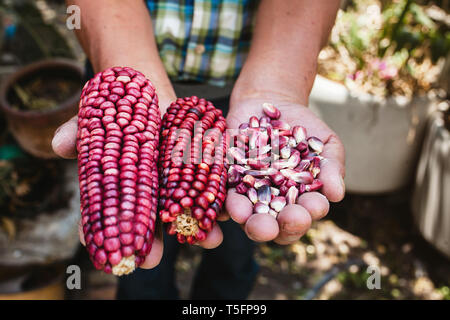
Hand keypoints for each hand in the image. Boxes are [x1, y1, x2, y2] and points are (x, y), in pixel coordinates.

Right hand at [53, 93, 223, 270]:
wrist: (144, 90)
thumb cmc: (112, 109)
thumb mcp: (93, 117)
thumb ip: (78, 132)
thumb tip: (59, 145)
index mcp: (116, 185)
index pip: (104, 215)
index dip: (102, 234)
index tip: (104, 251)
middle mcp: (145, 189)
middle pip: (147, 220)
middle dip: (150, 241)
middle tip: (148, 261)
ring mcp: (171, 180)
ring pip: (181, 209)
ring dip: (193, 227)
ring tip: (204, 242)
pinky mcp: (194, 165)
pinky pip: (205, 186)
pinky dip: (214, 201)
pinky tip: (222, 217)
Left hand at [224, 95, 344, 244]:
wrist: (269, 102)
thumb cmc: (304, 127)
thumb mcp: (324, 142)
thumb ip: (331, 167)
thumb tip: (337, 194)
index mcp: (299, 200)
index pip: (305, 215)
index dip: (309, 214)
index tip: (314, 205)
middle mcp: (272, 203)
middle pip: (275, 226)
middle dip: (279, 226)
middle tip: (284, 221)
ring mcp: (248, 193)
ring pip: (248, 216)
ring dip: (249, 221)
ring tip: (250, 218)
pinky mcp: (227, 180)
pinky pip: (225, 194)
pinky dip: (228, 200)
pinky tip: (233, 202)